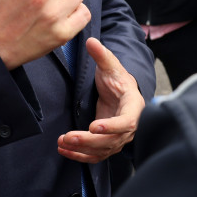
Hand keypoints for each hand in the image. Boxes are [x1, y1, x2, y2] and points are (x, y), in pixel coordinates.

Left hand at [56, 38, 144, 163]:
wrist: (120, 93)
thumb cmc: (117, 80)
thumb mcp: (111, 66)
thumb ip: (102, 55)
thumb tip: (91, 40)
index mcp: (134, 107)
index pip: (127, 121)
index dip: (112, 126)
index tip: (95, 126)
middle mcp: (129, 126)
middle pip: (111, 140)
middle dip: (89, 141)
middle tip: (69, 137)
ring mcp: (119, 137)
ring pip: (102, 149)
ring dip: (82, 150)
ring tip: (62, 143)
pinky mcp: (108, 143)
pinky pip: (96, 155)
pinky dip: (80, 156)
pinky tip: (64, 150)